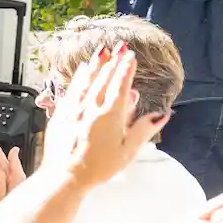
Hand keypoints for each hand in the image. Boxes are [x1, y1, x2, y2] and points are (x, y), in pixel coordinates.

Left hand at [41, 45, 167, 187]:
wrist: (64, 176)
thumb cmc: (97, 167)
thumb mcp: (127, 152)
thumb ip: (143, 130)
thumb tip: (161, 115)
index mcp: (109, 115)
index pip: (120, 86)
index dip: (126, 69)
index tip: (131, 56)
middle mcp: (90, 108)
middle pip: (103, 79)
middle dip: (113, 61)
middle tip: (120, 47)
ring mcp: (73, 110)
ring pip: (86, 81)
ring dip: (95, 65)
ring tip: (102, 51)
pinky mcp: (60, 114)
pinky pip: (71, 90)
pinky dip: (78, 77)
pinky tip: (80, 70)